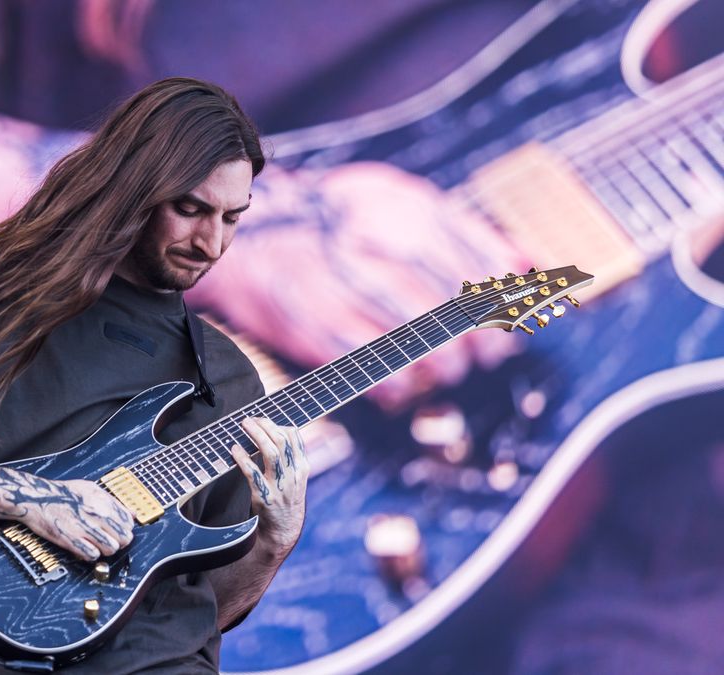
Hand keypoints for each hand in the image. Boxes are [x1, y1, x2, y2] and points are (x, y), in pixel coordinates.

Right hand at [17, 478, 135, 561]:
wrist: (36, 498)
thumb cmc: (63, 493)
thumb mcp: (91, 489)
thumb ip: (113, 502)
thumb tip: (132, 514)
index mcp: (103, 500)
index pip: (128, 522)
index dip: (124, 529)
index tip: (116, 530)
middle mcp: (96, 513)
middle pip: (124, 538)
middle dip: (118, 542)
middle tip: (108, 540)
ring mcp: (85, 527)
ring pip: (111, 549)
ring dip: (105, 550)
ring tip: (96, 545)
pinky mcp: (71, 539)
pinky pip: (92, 555)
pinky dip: (90, 555)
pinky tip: (84, 548)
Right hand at [193, 162, 529, 408]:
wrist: (256, 239)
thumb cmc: (336, 221)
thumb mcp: (397, 199)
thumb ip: (462, 229)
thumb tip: (528, 263)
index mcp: (403, 212)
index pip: (481, 264)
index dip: (510, 300)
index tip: (521, 317)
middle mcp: (376, 247)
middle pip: (459, 309)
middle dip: (483, 340)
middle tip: (487, 351)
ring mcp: (344, 289)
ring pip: (424, 345)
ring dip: (447, 366)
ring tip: (447, 367)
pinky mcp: (316, 326)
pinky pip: (377, 371)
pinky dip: (401, 384)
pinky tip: (405, 382)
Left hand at [230, 418, 309, 553]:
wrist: (284, 530)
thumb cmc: (286, 499)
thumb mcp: (296, 477)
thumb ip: (289, 456)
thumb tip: (273, 431)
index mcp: (302, 468)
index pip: (294, 438)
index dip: (277, 424)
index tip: (262, 420)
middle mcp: (293, 475)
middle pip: (282, 441)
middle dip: (265, 426)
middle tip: (250, 419)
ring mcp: (279, 486)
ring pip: (270, 453)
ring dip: (256, 435)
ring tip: (245, 426)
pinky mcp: (264, 496)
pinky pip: (252, 473)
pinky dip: (243, 458)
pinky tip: (235, 449)